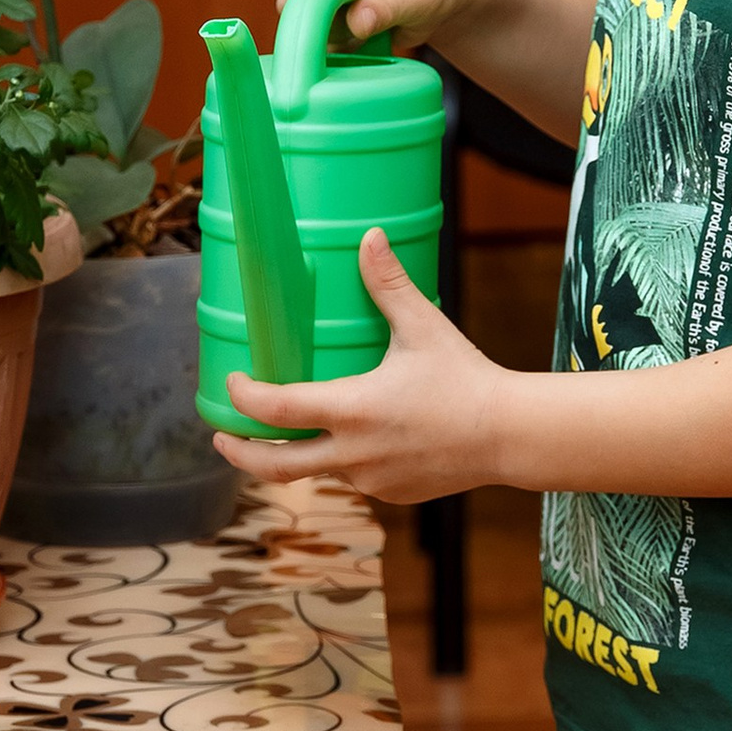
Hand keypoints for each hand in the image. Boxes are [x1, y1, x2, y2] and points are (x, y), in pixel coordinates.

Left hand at [218, 230, 499, 504]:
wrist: (509, 435)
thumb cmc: (465, 378)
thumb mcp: (422, 326)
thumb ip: (388, 284)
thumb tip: (369, 236)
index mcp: (352, 410)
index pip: (275, 410)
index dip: (242, 397)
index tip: (233, 380)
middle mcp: (353, 453)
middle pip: (274, 466)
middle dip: (240, 453)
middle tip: (222, 436)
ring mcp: (371, 479)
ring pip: (316, 472)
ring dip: (296, 455)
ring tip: (288, 432)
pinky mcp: (392, 494)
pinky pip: (354, 479)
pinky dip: (343, 461)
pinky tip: (353, 441)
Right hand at [279, 0, 490, 50]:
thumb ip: (386, 7)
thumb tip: (356, 24)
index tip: (321, 20)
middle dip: (314, 10)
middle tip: (347, 33)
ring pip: (297, 1)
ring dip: (319, 25)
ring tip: (357, 35)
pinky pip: (309, 17)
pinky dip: (326, 34)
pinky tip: (355, 39)